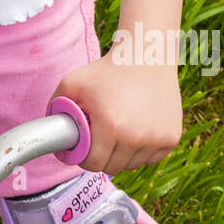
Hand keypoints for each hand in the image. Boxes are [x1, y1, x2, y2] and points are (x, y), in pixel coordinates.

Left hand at [53, 49, 182, 174]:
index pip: (93, 164)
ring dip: (122, 153)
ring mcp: (157, 140)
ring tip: (119, 128)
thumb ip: (56, 108)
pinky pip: (150, 158)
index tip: (84, 147)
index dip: (84, 158)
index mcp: (111, 127)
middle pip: (112, 167)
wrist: (147, 56)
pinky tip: (137, 127)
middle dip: (102, 156)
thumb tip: (51, 135)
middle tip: (100, 136)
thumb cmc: (107, 70)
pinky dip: (141, 149)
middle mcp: (137, 138)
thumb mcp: (72, 83)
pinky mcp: (172, 139)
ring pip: (132, 164)